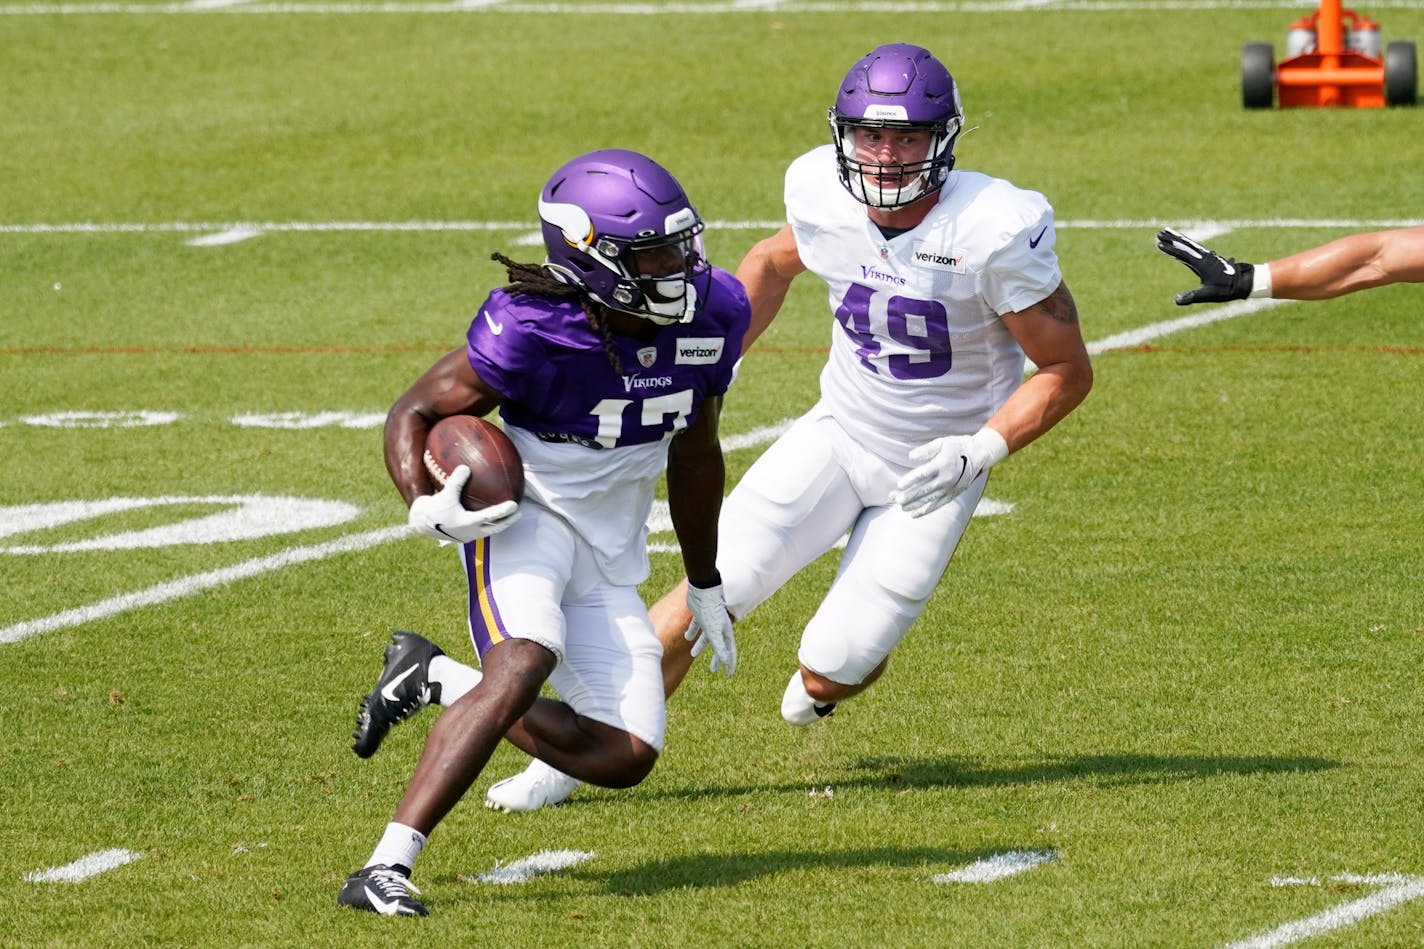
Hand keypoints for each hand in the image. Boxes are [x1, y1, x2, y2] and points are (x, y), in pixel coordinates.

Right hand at [407, 465, 520, 543]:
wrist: (420, 524)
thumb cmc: (433, 509)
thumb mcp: (445, 493)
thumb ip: (456, 480)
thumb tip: (467, 467)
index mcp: (468, 523)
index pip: (491, 517)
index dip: (504, 511)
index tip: (516, 505)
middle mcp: (471, 532)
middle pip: (495, 528)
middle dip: (508, 521)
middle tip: (519, 512)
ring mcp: (467, 536)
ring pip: (488, 530)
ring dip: (498, 523)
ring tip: (507, 516)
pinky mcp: (463, 536)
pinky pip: (479, 529)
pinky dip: (486, 522)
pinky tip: (486, 514)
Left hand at [684, 576, 736, 676]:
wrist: (703, 590)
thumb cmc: (711, 611)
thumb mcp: (714, 631)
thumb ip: (719, 645)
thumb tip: (725, 660)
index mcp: (724, 632)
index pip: (729, 651)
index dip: (729, 663)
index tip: (728, 674)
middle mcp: (718, 627)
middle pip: (718, 646)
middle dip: (716, 658)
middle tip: (713, 670)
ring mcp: (708, 621)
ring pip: (705, 637)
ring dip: (700, 646)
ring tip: (693, 654)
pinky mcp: (699, 615)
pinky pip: (695, 627)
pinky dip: (691, 632)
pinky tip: (686, 637)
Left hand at [893, 428, 1008, 517]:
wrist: (979, 455)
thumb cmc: (957, 446)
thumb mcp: (942, 443)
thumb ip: (926, 450)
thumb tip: (910, 457)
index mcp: (941, 465)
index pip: (922, 475)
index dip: (909, 481)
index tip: (898, 485)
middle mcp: (945, 479)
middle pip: (922, 490)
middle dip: (906, 495)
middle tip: (892, 498)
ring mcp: (949, 489)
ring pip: (928, 500)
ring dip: (913, 504)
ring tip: (900, 506)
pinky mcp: (953, 495)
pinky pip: (937, 505)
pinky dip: (925, 511)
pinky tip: (913, 514)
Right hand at [1156, 227, 1254, 304]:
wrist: (1245, 282)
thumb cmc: (1227, 289)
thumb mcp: (1208, 294)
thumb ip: (1192, 296)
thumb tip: (1176, 300)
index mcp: (1202, 263)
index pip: (1182, 254)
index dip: (1170, 249)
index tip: (1159, 244)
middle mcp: (1204, 256)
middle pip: (1185, 245)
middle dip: (1172, 239)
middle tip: (1159, 233)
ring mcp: (1208, 256)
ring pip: (1190, 245)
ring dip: (1179, 239)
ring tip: (1169, 234)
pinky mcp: (1210, 258)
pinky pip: (1195, 248)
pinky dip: (1187, 244)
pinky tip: (1183, 245)